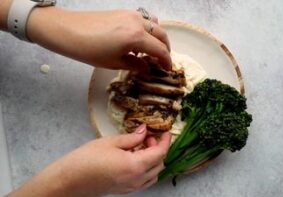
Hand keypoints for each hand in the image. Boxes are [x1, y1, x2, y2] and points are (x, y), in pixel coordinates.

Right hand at [8, 124, 171, 196]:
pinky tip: (134, 158)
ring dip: (153, 159)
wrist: (68, 181)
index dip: (165, 141)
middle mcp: (137, 179)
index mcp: (135, 166)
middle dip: (159, 148)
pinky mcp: (125, 190)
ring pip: (154, 174)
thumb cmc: (85, 160)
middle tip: (149, 136)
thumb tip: (143, 131)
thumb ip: (131, 137)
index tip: (165, 132)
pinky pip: (144, 180)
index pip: (160, 153)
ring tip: (141, 146)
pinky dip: (146, 168)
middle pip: (159, 164)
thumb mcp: (110, 142)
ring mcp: (131, 187)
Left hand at [26, 7, 171, 71]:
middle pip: (162, 35)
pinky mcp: (124, 12)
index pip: (160, 50)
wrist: (67, 30)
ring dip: (158, 37)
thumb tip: (148, 71)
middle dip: (166, 49)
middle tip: (162, 62)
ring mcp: (131, 15)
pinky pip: (143, 19)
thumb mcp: (114, 63)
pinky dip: (147, 30)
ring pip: (154, 25)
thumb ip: (136, 66)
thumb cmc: (89, 50)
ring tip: (151, 50)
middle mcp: (137, 23)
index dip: (167, 61)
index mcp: (136, 37)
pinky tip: (138, 39)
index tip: (167, 70)